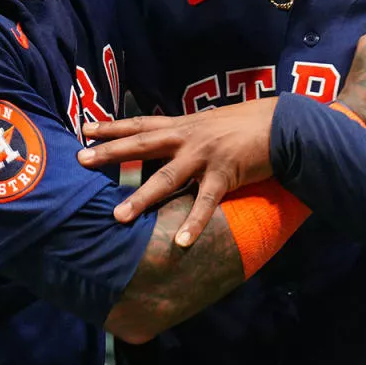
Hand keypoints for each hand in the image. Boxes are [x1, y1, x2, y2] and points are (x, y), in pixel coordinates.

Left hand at [78, 98, 277, 246]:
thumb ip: (191, 133)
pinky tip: (181, 242)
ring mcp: (205, 156)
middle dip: (110, 153)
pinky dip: (193, 223)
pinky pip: (206, 202)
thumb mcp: (213, 122)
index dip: (112, 126)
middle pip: (142, 145)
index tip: (84, 128)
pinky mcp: (225, 174)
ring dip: (141, 198)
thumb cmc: (250, 123)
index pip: (141, 124)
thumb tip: (173, 144)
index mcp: (185, 125)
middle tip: (81, 160)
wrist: (284, 124)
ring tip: (118, 217)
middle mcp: (189, 137)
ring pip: (166, 178)